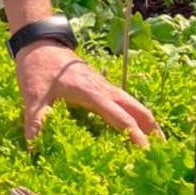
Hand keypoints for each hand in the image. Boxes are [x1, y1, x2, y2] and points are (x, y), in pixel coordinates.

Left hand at [15, 41, 160, 146]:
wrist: (38, 42)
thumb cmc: (37, 66)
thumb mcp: (33, 95)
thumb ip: (36, 121)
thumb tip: (32, 147)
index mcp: (91, 93)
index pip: (120, 117)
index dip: (134, 135)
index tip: (147, 152)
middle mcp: (103, 88)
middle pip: (137, 109)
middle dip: (152, 129)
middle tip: (163, 151)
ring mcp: (103, 85)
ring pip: (132, 103)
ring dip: (145, 120)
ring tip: (156, 142)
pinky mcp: (99, 83)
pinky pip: (123, 99)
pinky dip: (134, 112)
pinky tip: (131, 124)